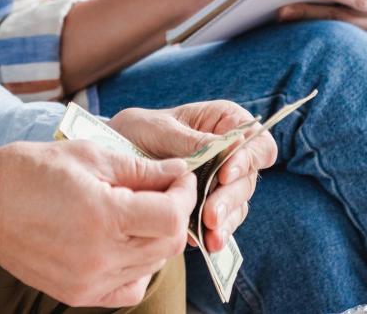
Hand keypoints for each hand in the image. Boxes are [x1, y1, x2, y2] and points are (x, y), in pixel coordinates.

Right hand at [0, 142, 194, 307]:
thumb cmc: (26, 171)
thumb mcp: (85, 155)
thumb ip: (138, 168)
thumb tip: (177, 171)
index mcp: (103, 217)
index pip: (171, 216)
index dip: (183, 193)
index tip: (177, 176)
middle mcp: (100, 257)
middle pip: (167, 244)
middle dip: (173, 212)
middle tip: (161, 189)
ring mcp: (89, 281)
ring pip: (152, 266)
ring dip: (155, 237)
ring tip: (136, 210)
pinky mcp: (78, 294)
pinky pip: (129, 288)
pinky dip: (137, 267)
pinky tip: (121, 242)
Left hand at [109, 101, 277, 252]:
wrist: (111, 158)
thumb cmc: (136, 131)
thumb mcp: (157, 129)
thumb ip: (190, 139)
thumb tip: (225, 147)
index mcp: (223, 123)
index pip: (255, 141)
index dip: (246, 158)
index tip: (224, 174)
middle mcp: (229, 154)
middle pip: (247, 177)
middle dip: (230, 197)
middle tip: (211, 215)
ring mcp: (220, 182)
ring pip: (237, 203)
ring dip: (225, 220)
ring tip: (209, 234)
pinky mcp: (209, 205)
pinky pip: (221, 221)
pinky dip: (215, 232)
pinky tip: (205, 243)